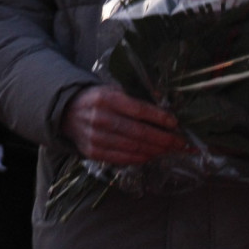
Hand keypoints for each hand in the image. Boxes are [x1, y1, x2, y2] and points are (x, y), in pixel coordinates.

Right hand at [61, 85, 184, 165]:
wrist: (67, 113)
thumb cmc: (97, 100)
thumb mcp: (113, 90)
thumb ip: (135, 98)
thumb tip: (164, 109)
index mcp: (106, 98)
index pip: (139, 110)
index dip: (159, 118)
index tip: (175, 123)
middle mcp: (100, 118)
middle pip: (139, 132)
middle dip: (164, 139)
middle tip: (181, 143)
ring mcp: (95, 138)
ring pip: (133, 147)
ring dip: (156, 150)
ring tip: (171, 150)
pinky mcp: (93, 153)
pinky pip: (122, 158)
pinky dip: (141, 158)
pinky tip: (152, 155)